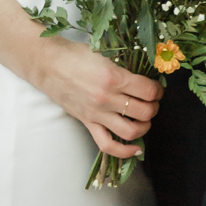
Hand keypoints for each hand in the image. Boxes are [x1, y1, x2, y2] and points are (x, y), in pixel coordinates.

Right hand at [28, 35, 161, 158]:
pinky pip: (108, 144)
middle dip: (154, 107)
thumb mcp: (103, 55)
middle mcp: (107, 98)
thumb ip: (123, 69)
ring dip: (144, 126)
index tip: (156, 88)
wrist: (47, 64)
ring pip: (131, 131)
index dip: (158, 90)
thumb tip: (141, 79)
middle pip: (144, 111)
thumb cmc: (74, 54)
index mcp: (113, 77)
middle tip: (152, 102)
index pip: (148, 91)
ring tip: (144, 119)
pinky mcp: (87, 122)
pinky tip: (136, 149)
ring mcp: (97, 113)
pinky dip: (125, 151)